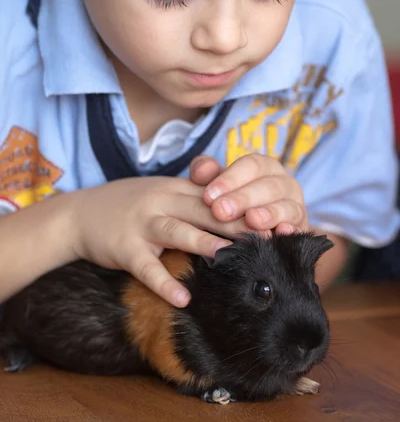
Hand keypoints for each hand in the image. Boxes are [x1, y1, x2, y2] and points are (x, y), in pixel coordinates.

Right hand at [70, 176, 249, 307]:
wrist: (80, 213)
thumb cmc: (128, 204)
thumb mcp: (160, 192)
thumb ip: (192, 197)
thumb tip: (232, 210)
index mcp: (173, 189)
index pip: (214, 197)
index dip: (243, 207)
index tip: (270, 220)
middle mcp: (160, 202)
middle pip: (203, 211)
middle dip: (235, 224)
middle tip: (265, 239)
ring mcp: (141, 224)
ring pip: (178, 232)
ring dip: (205, 244)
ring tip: (231, 258)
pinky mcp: (125, 248)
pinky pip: (146, 267)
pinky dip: (164, 283)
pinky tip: (183, 297)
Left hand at [190, 154, 307, 235]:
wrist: (254, 230)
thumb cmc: (232, 201)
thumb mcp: (217, 184)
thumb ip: (205, 173)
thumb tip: (201, 171)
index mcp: (264, 166)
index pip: (251, 165)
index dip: (230, 179)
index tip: (208, 196)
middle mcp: (284, 183)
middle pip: (267, 186)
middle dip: (243, 198)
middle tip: (220, 211)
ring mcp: (295, 205)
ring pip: (285, 206)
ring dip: (268, 213)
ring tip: (251, 220)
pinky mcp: (300, 228)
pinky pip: (298, 228)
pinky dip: (290, 230)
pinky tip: (280, 233)